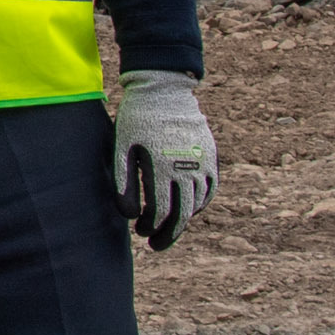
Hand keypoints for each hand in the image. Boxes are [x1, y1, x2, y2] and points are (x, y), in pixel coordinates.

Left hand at [110, 68, 216, 248]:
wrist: (164, 89)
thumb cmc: (136, 119)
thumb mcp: (122, 146)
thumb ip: (123, 181)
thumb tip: (129, 215)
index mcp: (163, 166)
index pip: (160, 211)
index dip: (149, 226)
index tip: (139, 230)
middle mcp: (187, 167)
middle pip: (182, 214)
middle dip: (167, 234)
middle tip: (154, 245)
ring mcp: (203, 162)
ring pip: (197, 203)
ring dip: (183, 220)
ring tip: (168, 229)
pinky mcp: (211, 156)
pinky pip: (210, 188)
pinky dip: (200, 203)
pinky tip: (187, 210)